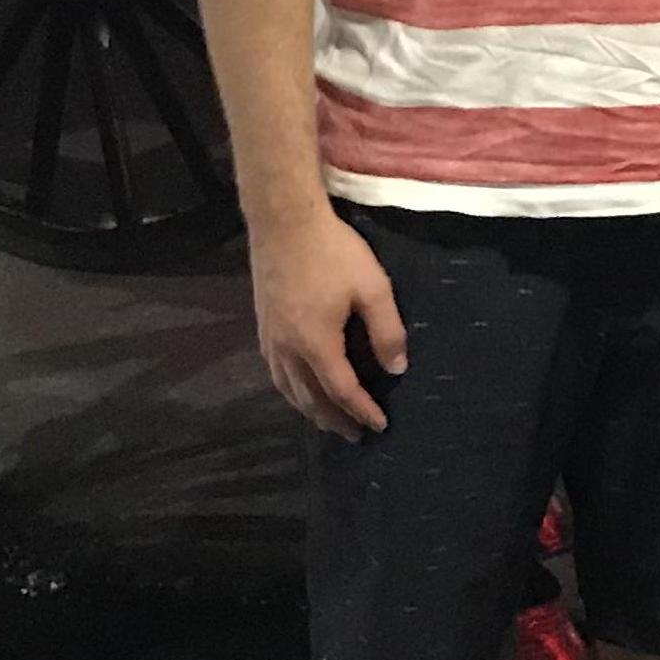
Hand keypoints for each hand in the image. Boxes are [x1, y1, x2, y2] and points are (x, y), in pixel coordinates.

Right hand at [249, 207, 406, 439]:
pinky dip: (292, 391)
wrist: (284, 223)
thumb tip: (397, 369)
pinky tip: (300, 389)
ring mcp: (270, 339)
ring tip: (329, 422)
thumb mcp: (372, 288)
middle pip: (311, 399)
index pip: (342, 391)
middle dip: (335, 420)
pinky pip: (276, 374)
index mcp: (316, 344)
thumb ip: (386, 330)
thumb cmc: (334, 252)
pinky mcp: (262, 327)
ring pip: (289, 390)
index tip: (379, 427)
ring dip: (310, 410)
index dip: (362, 412)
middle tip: (355, 436)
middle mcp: (287, 350)